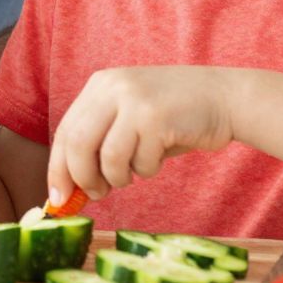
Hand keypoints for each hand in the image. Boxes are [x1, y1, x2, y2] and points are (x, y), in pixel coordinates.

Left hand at [47, 67, 234, 207]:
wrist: (224, 97)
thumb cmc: (174, 117)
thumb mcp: (128, 118)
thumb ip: (100, 143)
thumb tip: (70, 189)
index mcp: (100, 85)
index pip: (65, 131)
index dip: (58, 169)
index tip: (58, 198)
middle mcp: (113, 87)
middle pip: (78, 145)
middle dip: (83, 179)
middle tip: (95, 195)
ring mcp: (135, 100)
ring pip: (108, 158)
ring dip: (120, 178)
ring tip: (135, 172)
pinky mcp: (157, 117)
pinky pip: (141, 162)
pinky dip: (148, 169)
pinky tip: (160, 155)